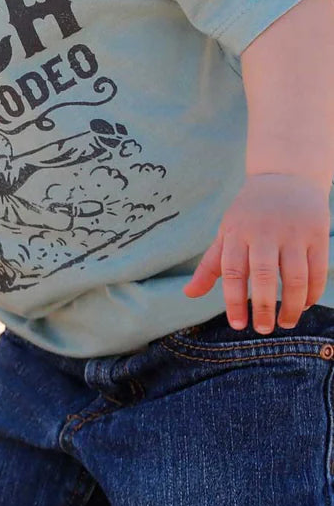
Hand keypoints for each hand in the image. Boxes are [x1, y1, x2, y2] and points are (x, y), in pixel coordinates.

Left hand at [183, 173, 329, 333]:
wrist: (286, 176)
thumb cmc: (250, 213)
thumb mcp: (227, 232)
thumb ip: (210, 265)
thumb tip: (188, 294)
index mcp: (237, 232)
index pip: (232, 272)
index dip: (234, 301)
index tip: (238, 325)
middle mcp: (264, 232)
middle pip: (264, 276)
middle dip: (263, 308)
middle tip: (263, 330)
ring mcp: (293, 233)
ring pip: (295, 278)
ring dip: (291, 306)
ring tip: (286, 323)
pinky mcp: (316, 234)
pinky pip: (317, 271)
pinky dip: (312, 293)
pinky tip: (304, 305)